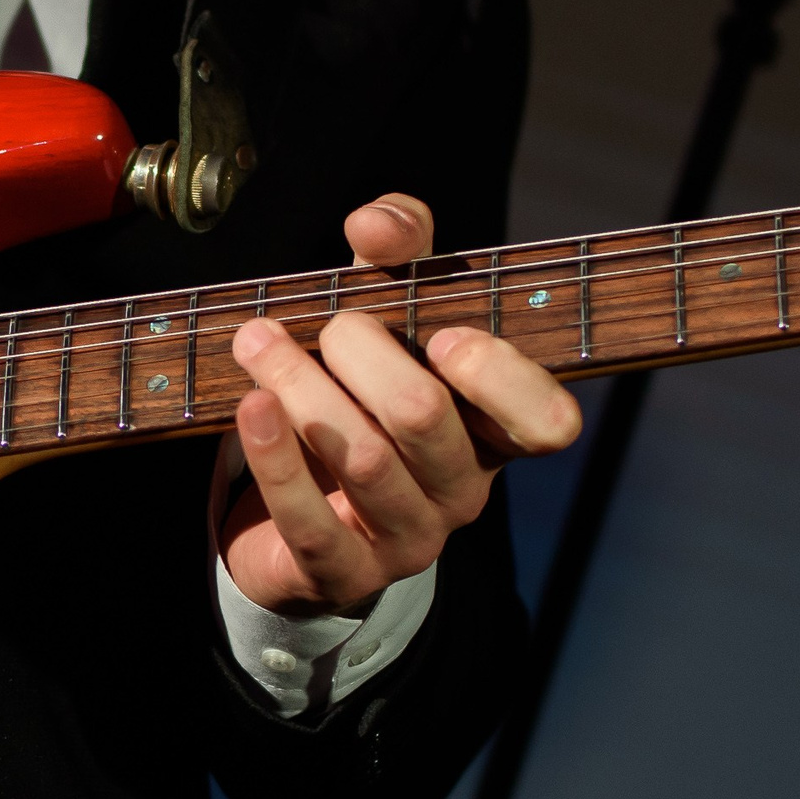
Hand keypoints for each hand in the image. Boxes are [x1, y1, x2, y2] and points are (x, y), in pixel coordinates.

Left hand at [222, 195, 581, 613]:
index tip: (442, 333)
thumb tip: (375, 223)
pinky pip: (312, 521)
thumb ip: (398, 254)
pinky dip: (275, 456)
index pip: (549, 422)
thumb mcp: (387, 314)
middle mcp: (463, 491)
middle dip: (364, 353)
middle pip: (425, 417)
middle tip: (328, 325)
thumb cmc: (356, 397)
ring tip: (257, 341)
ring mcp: (408, 541)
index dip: (500, 377)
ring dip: (302, 388)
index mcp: (494, 432)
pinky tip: (250, 406)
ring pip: (365, 461)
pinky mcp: (344, 576)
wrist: (291, 516)